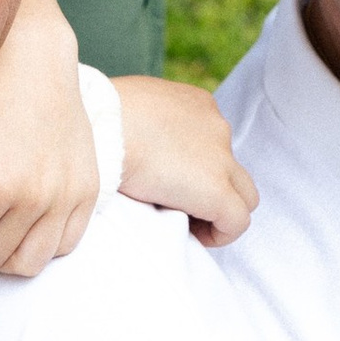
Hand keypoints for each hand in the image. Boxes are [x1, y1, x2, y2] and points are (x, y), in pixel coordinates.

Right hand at [111, 79, 258, 247]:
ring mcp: (221, 159)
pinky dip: (219, 234)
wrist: (100, 128)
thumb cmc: (97, 119)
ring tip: (183, 223)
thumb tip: (135, 144)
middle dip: (212, 191)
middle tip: (177, 206)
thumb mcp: (130, 110)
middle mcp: (216, 127)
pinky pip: (237, 222)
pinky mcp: (217, 191)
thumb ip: (146, 124)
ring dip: (216, 212)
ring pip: (243, 195)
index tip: (166, 183)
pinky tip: (190, 235)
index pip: (211, 143)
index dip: (194, 169)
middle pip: (232, 169)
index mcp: (197, 104)